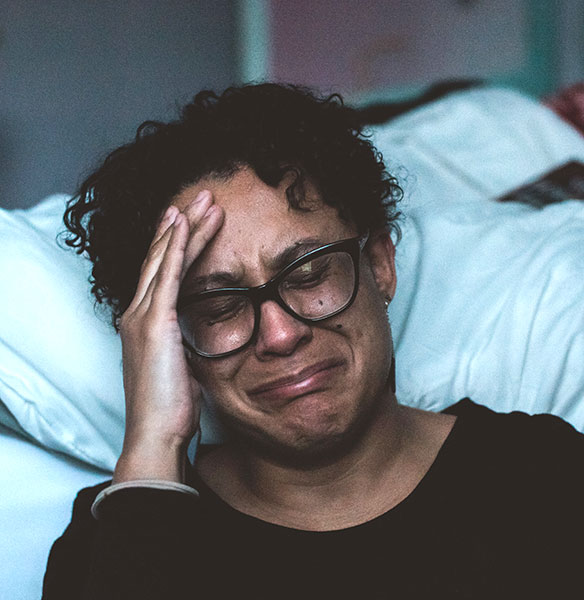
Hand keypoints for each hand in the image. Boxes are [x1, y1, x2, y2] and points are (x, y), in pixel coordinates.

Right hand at [114, 191, 222, 483]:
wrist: (157, 434)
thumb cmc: (172, 409)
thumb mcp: (184, 367)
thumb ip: (188, 344)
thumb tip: (206, 334)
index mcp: (145, 324)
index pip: (162, 273)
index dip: (177, 243)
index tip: (194, 220)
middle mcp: (137, 314)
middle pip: (161, 257)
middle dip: (183, 225)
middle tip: (203, 196)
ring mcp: (142, 316)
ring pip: (165, 259)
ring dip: (186, 227)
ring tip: (205, 200)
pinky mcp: (155, 323)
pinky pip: (167, 275)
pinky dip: (177, 246)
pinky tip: (187, 224)